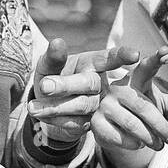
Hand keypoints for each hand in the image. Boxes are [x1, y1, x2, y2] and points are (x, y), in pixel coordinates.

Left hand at [27, 39, 141, 143]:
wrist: (46, 104)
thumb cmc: (51, 76)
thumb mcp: (47, 65)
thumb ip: (53, 57)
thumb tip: (58, 42)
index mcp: (92, 63)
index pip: (108, 58)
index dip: (122, 56)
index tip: (135, 55)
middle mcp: (98, 84)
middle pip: (88, 83)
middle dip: (65, 85)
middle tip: (44, 85)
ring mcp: (96, 105)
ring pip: (80, 106)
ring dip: (54, 106)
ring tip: (32, 107)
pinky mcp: (88, 124)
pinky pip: (73, 123)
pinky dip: (53, 119)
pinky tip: (39, 114)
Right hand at [92, 47, 167, 151]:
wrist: (116, 126)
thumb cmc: (144, 110)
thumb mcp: (162, 107)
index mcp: (137, 78)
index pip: (148, 67)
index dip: (156, 58)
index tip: (166, 51)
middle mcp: (118, 88)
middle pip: (143, 107)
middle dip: (160, 125)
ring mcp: (105, 104)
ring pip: (132, 124)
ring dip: (149, 138)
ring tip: (159, 145)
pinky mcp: (96, 122)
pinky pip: (119, 137)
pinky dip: (134, 144)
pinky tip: (138, 143)